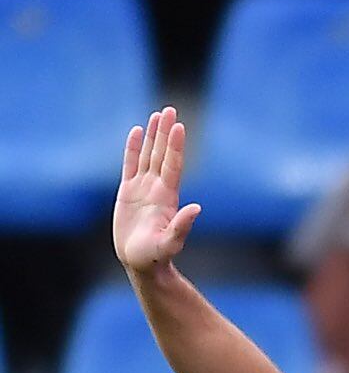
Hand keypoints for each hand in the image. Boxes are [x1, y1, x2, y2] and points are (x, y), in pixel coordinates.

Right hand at [113, 107, 201, 274]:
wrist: (141, 262)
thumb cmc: (156, 256)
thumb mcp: (169, 243)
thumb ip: (182, 227)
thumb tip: (197, 209)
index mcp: (168, 197)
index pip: (172, 165)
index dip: (175, 146)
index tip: (179, 126)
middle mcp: (158, 188)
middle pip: (162, 154)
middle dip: (166, 133)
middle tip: (170, 110)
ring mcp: (143, 188)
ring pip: (148, 155)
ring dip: (153, 135)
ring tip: (157, 115)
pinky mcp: (128, 192)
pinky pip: (131, 164)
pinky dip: (133, 148)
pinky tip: (137, 131)